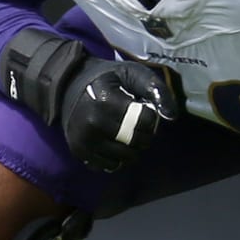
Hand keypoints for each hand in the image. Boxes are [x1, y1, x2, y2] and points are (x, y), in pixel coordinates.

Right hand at [58, 57, 180, 172]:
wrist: (69, 86)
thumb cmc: (107, 79)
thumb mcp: (133, 72)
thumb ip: (156, 89)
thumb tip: (171, 116)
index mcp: (106, 101)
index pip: (145, 121)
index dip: (150, 117)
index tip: (143, 109)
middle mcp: (93, 123)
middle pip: (135, 142)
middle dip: (143, 135)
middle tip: (137, 124)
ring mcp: (84, 139)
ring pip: (124, 158)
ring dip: (132, 149)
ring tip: (126, 133)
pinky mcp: (79, 151)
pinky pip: (109, 166)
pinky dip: (117, 158)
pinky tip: (113, 142)